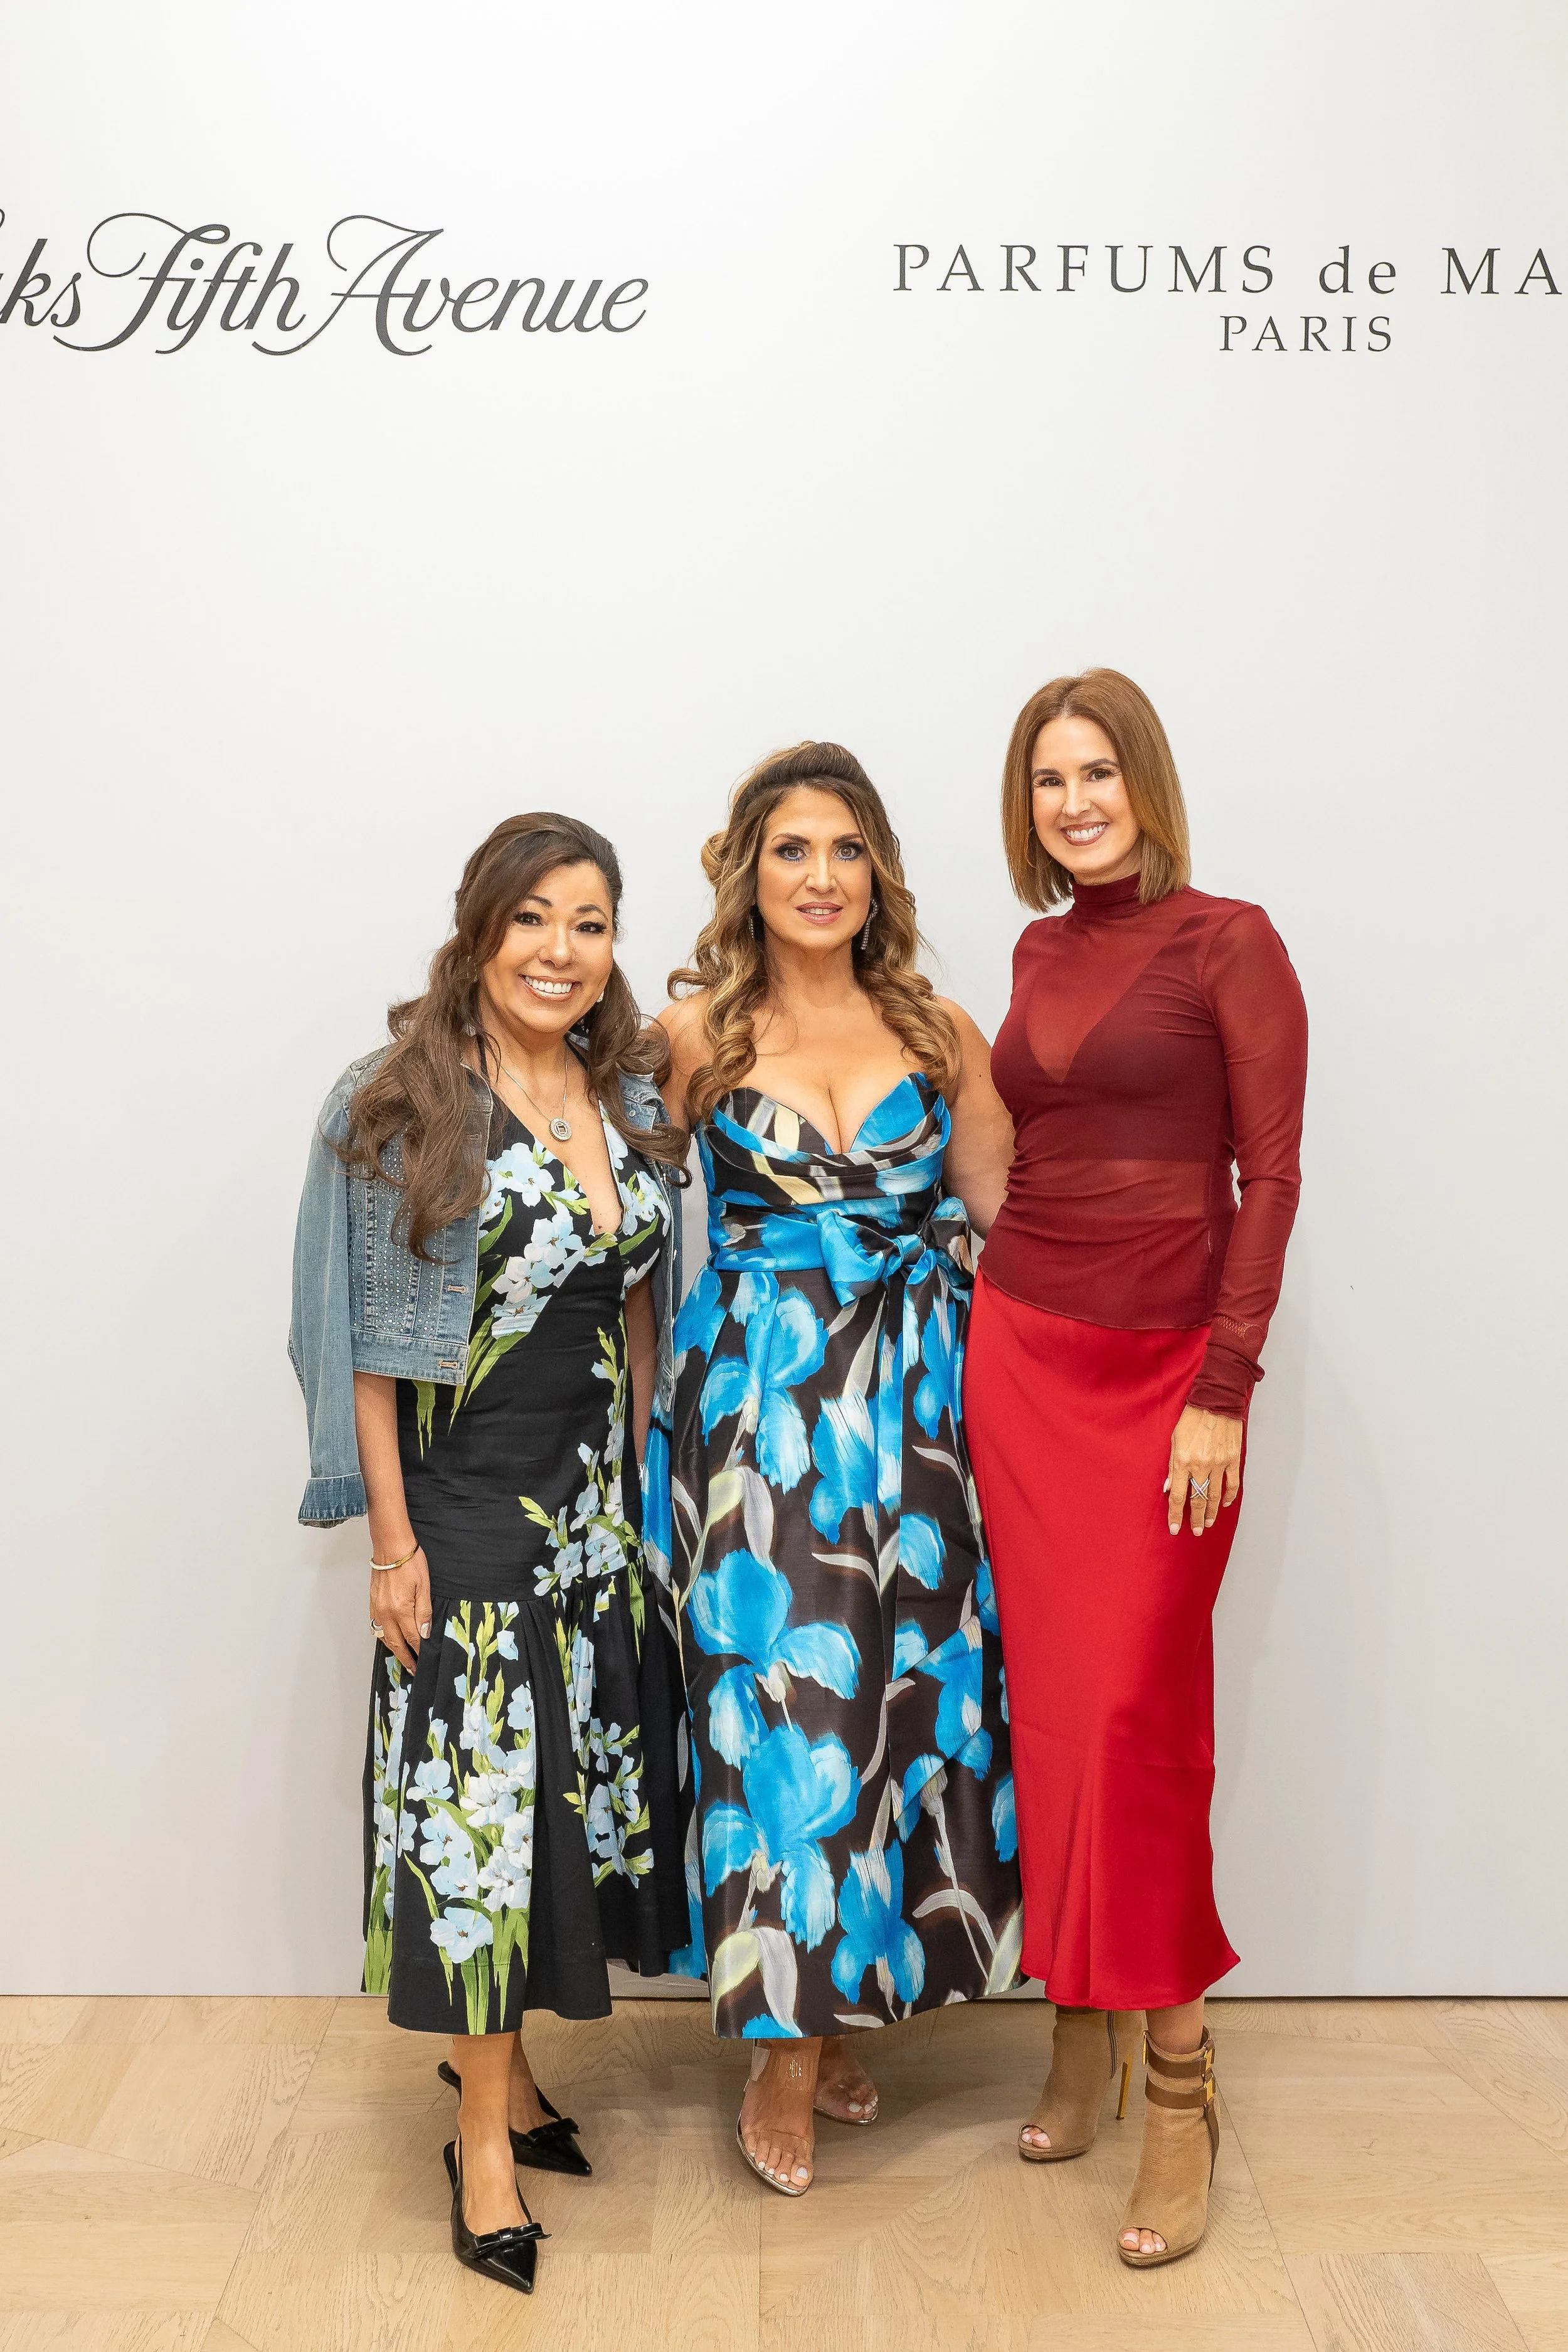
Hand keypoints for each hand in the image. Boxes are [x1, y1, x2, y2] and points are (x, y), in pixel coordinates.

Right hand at [370, 1548, 431, 1672]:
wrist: (390, 1547)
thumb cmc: (410, 1562)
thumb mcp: (425, 1586)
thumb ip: (424, 1612)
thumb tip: (425, 1633)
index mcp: (401, 1610)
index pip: (412, 1638)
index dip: (419, 1651)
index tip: (425, 1661)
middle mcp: (387, 1613)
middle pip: (396, 1643)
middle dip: (406, 1658)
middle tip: (413, 1670)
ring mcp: (377, 1609)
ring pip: (385, 1637)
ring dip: (394, 1649)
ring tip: (403, 1658)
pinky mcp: (372, 1603)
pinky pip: (378, 1627)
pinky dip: (385, 1636)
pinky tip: (391, 1639)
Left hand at [1164, 1406, 1242, 1536]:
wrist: (1216, 1402)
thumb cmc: (1191, 1419)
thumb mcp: (1174, 1440)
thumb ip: (1171, 1466)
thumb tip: (1169, 1488)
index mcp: (1183, 1461)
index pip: (1179, 1496)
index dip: (1176, 1515)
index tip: (1175, 1528)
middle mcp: (1202, 1466)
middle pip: (1198, 1500)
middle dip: (1196, 1519)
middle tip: (1196, 1531)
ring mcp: (1219, 1464)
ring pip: (1215, 1496)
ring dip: (1211, 1512)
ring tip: (1208, 1523)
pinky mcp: (1232, 1459)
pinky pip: (1232, 1484)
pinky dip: (1228, 1496)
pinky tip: (1224, 1504)